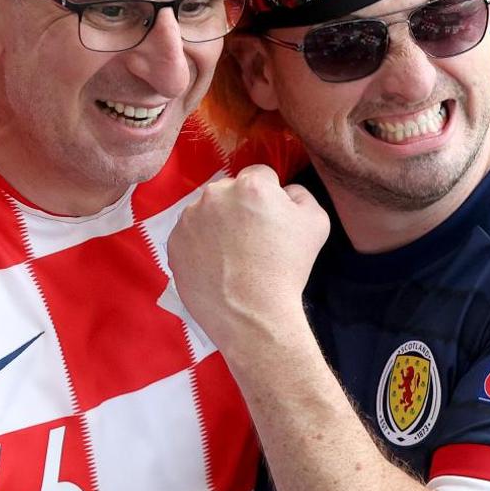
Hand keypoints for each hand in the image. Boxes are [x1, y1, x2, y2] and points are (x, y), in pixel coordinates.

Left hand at [167, 165, 330, 353]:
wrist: (252, 315)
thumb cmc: (288, 269)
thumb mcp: (316, 223)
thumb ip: (300, 195)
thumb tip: (283, 192)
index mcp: (250, 185)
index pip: (260, 175)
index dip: (269, 197)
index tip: (271, 221)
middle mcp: (214, 195)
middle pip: (229, 191)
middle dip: (240, 208)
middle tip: (251, 241)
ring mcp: (189, 219)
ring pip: (206, 212)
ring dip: (217, 225)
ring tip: (231, 257)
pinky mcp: (173, 243)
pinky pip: (189, 235)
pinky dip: (199, 245)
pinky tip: (215, 266)